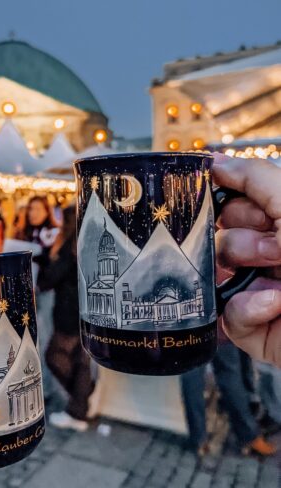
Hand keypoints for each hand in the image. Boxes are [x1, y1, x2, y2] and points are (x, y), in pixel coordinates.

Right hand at [213, 154, 280, 365]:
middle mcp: (270, 253)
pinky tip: (274, 303)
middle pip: (220, 234)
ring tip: (280, 279)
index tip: (251, 210)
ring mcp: (259, 289)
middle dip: (244, 238)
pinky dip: (247, 307)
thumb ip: (256, 177)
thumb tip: (215, 161)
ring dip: (246, 269)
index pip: (234, 203)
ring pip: (216, 270)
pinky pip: (226, 312)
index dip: (233, 203)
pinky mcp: (254, 327)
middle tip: (277, 248)